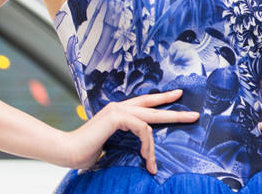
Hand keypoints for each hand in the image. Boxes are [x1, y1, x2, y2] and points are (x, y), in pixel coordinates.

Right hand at [59, 90, 197, 173]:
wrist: (67, 152)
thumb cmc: (85, 152)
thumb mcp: (111, 145)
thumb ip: (125, 141)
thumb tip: (139, 149)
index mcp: (118, 112)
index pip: (145, 103)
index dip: (162, 101)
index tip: (177, 98)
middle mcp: (119, 107)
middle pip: (153, 105)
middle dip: (174, 110)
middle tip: (194, 114)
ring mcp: (118, 109)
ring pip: (150, 120)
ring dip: (153, 145)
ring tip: (152, 163)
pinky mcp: (117, 116)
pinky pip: (142, 129)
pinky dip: (146, 144)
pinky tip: (144, 157)